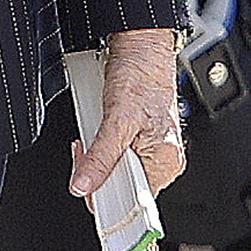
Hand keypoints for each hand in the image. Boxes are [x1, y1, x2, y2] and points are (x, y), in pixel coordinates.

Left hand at [71, 27, 185, 199]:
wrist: (141, 48)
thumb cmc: (140, 76)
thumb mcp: (116, 119)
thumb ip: (100, 157)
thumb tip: (84, 186)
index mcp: (166, 161)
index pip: (134, 202)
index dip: (105, 198)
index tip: (85, 192)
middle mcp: (164, 160)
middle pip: (122, 188)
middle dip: (96, 174)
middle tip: (83, 153)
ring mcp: (151, 151)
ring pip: (115, 173)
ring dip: (94, 161)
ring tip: (88, 141)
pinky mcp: (139, 142)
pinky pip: (115, 158)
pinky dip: (98, 151)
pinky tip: (92, 137)